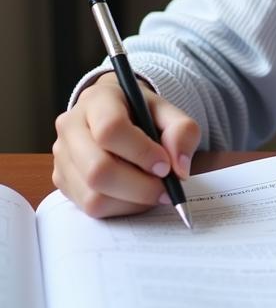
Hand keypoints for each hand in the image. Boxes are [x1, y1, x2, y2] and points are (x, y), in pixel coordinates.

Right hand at [52, 73, 199, 217]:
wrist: (119, 113)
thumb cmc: (143, 113)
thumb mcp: (169, 112)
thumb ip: (182, 132)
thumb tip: (179, 168)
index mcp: (98, 100)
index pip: (110, 129)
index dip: (141, 152)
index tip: (166, 166)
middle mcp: (71, 126)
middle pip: (97, 169)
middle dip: (139, 186)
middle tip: (166, 189)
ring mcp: (62, 156)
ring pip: (92, 195)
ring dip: (132, 201)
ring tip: (154, 191)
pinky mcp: (62, 180)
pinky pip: (90, 207)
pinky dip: (121, 208)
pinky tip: (137, 195)